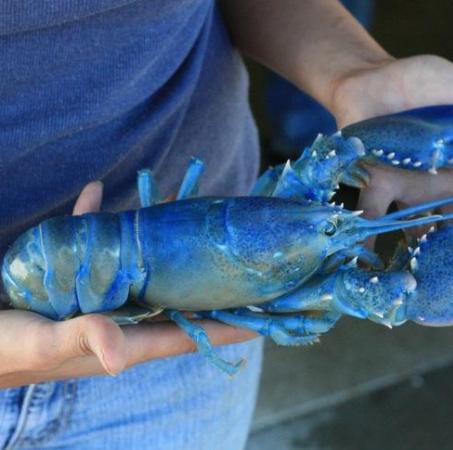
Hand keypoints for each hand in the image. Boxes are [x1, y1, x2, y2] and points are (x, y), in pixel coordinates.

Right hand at [0, 182, 255, 387]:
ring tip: (177, 210)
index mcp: (127, 339)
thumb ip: (85, 339)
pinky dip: (96, 222)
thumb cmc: (8, 350)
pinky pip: (93, 245)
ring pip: (140, 265)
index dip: (226, 326)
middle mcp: (122, 317)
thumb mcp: (46, 345)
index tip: (262, 315)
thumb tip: (121, 358)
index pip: (189, 334)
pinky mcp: (71, 279)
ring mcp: (99, 297)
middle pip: (176, 295)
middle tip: (237, 257)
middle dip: (206, 278)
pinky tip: (96, 193)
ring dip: (158, 239)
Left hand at [329, 55, 452, 317]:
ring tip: (435, 305)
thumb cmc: (429, 85)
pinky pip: (370, 219)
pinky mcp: (375, 187)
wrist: (375, 78)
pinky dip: (368, 242)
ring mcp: (409, 193)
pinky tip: (368, 269)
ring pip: (423, 238)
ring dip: (428, 270)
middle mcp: (444, 191)